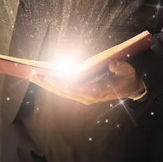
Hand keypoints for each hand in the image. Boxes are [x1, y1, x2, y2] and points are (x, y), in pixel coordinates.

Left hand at [29, 61, 144, 104]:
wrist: (130, 88)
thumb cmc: (128, 78)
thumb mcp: (129, 72)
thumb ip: (122, 69)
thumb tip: (112, 65)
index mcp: (96, 92)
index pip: (75, 89)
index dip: (61, 84)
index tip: (49, 77)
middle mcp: (86, 96)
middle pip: (63, 91)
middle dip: (47, 83)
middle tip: (32, 75)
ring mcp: (82, 96)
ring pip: (60, 91)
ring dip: (46, 84)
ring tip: (32, 76)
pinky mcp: (80, 93)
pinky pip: (63, 89)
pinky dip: (52, 84)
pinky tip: (42, 78)